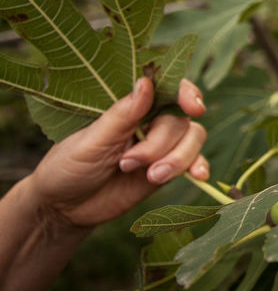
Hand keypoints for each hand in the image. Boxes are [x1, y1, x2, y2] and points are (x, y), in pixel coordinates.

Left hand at [25, 77, 208, 229]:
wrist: (65, 208)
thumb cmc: (69, 166)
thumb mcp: (91, 141)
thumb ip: (122, 115)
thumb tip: (145, 82)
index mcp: (131, 107)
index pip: (167, 88)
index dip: (186, 93)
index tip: (192, 107)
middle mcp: (150, 121)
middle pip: (180, 120)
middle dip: (160, 145)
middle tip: (127, 163)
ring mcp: (162, 145)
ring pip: (193, 138)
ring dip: (177, 159)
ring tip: (150, 177)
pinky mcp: (168, 168)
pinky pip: (195, 161)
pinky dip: (199, 166)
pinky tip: (197, 176)